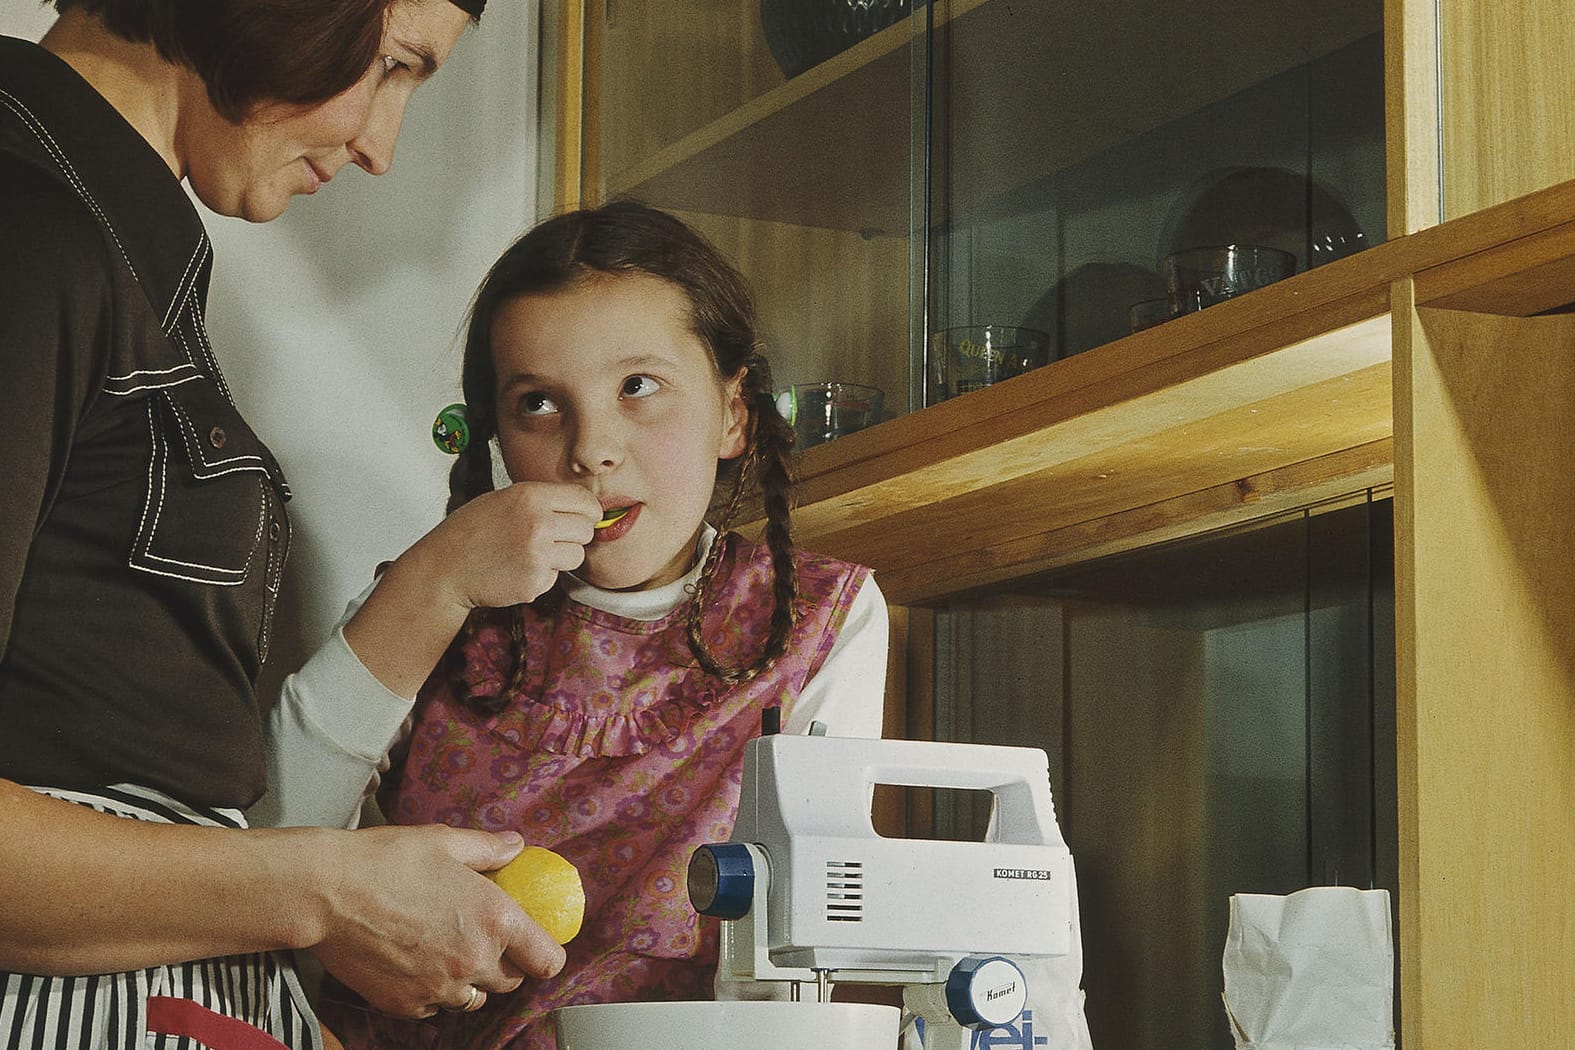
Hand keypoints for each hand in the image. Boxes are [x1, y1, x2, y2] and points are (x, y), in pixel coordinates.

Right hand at [308, 825, 565, 1018]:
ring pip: (473, 998)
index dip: (545, 954)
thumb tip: (516, 846)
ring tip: (448, 950)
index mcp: (495, 920)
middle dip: (505, 964)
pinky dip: (433, 992)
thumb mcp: (445, 842)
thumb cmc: (387, 860)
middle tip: (485, 939)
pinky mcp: (406, 1004)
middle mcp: (474, 961)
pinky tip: (417, 964)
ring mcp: (440, 988)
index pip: (547, 960)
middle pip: (511, 982)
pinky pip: (434, 1007)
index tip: (536, 945)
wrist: (327, 893)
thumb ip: (488, 849)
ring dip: (470, 980)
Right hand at [419, 481, 601, 610]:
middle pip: (586, 529)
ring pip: (577, 556)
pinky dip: (542, 576)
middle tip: (552, 538)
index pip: (584, 500)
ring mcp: (537, 555)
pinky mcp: (534, 583)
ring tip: (531, 554)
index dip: (588, 510)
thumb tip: (580, 506)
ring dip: (561, 557)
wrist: (445, 569)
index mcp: (530, 496)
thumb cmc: (471, 531)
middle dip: (574, 535)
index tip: (584, 517)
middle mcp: (538, 523)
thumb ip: (542, 500)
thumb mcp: (504, 499)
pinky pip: (556, 578)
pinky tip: (517, 569)